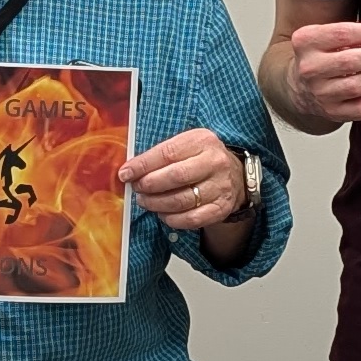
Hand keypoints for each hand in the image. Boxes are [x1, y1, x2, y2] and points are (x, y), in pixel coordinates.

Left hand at [124, 126, 253, 234]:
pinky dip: (172, 219)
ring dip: (157, 204)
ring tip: (145, 201)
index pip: (168, 153)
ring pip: (182, 200)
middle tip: (136, 189)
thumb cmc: (201, 158)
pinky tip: (163, 214)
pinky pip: (192, 219)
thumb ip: (160, 154)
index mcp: (203, 141)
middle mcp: (215, 162)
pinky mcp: (221, 208)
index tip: (126, 173)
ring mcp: (220, 186)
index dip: (143, 165)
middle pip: (176, 176)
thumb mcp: (186, 145)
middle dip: (149, 185)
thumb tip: (130, 170)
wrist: (234, 175)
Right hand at [278, 18, 360, 127]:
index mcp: (305, 42)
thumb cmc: (321, 57)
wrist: (301, 86)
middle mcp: (309, 69)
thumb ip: (353, 33)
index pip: (342, 34)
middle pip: (352, 61)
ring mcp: (320, 93)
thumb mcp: (326, 35)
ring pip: (358, 85)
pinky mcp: (333, 112)